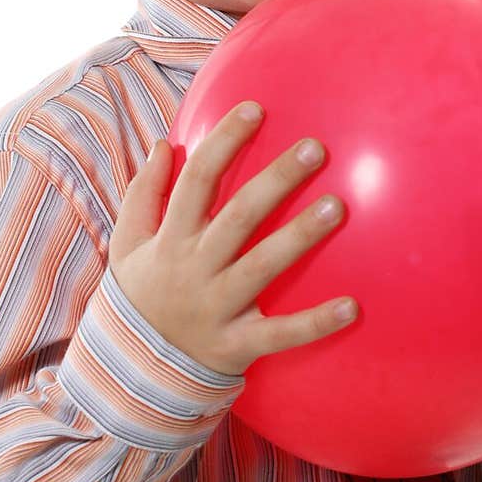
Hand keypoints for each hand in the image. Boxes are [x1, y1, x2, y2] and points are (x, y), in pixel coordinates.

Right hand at [107, 102, 355, 375]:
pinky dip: (316, 323)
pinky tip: (353, 306)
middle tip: (314, 148)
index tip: (255, 109)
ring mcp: (217, 309)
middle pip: (238, 217)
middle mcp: (194, 270)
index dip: (224, 142)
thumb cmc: (142, 293)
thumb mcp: (128, 244)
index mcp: (170, 239)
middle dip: (275, 180)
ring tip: (338, 206)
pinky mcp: (238, 346)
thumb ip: (144, 193)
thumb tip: (165, 143)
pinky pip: (282, 334)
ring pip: (263, 266)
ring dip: (300, 236)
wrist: (132, 372)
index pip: (197, 180)